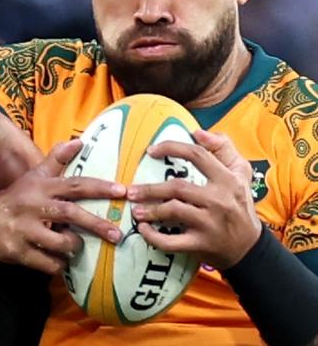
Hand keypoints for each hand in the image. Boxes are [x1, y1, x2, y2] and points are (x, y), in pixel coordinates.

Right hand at [0, 139, 125, 273]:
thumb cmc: (17, 196)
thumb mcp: (35, 175)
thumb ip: (57, 159)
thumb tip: (79, 141)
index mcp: (42, 187)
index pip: (74, 184)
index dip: (99, 187)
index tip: (122, 191)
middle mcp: (34, 206)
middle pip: (71, 214)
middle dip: (97, 224)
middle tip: (118, 234)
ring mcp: (25, 230)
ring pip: (61, 243)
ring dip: (75, 246)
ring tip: (76, 246)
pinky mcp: (19, 251)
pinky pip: (49, 264)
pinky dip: (59, 264)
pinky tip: (59, 260)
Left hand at [127, 130, 261, 269]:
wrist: (251, 248)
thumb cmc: (239, 204)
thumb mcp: (240, 173)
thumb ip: (223, 148)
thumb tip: (197, 132)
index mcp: (227, 179)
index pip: (197, 155)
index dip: (171, 148)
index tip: (150, 151)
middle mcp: (220, 200)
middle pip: (178, 187)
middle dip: (150, 189)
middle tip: (131, 191)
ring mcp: (211, 223)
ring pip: (173, 211)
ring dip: (149, 210)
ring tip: (135, 210)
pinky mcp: (203, 244)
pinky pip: (172, 241)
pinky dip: (153, 237)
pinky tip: (143, 230)